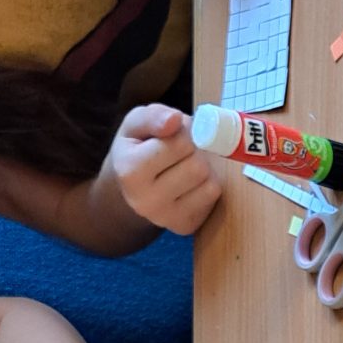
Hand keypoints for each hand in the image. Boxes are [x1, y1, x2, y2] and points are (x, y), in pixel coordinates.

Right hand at [100, 106, 220, 236]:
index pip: (179, 144)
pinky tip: (190, 183)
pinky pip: (212, 197)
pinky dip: (207, 185)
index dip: (182, 133)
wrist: (131, 186)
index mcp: (129, 171)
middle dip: (194, 152)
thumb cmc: (137, 148)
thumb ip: (154, 116)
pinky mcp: (184, 226)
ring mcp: (165, 218)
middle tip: (180, 152)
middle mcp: (145, 201)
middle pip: (196, 165)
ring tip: (184, 166)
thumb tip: (175, 120)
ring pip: (209, 183)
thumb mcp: (136, 123)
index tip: (170, 136)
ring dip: (203, 168)